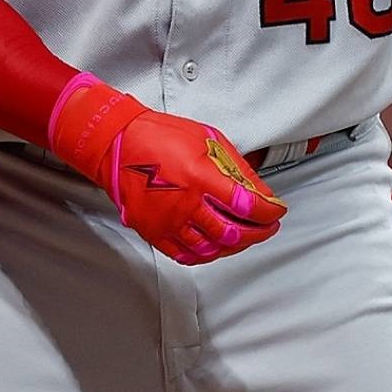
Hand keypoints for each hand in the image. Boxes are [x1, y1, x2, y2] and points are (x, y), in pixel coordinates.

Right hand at [47, 73, 285, 264]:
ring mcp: (168, 222)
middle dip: (258, 233)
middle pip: (233, 234)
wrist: (116, 143)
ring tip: (242, 236)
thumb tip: (260, 191)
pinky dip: (206, 255)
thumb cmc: (158, 136)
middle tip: (266, 227)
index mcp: (201, 178)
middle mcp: (185, 204)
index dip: (269, 212)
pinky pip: (186, 256)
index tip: (275, 210)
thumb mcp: (207, 138)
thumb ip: (236, 167)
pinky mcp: (153, 232)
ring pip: (212, 249)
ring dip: (234, 246)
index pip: (248, 206)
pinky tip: (214, 246)